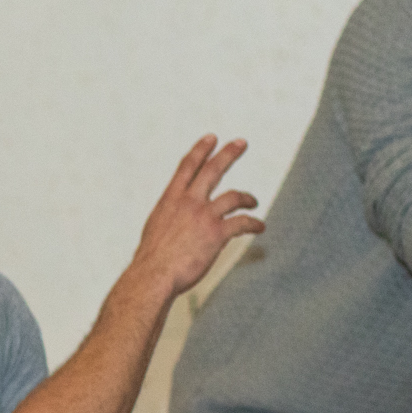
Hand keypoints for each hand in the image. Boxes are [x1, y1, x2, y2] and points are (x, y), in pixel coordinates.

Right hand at [129, 135, 263, 296]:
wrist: (154, 274)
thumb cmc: (151, 259)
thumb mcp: (155, 229)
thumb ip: (170, 218)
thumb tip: (175, 221)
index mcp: (170, 200)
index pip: (187, 168)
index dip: (200, 150)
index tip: (211, 138)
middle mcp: (187, 202)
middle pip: (212, 170)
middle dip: (228, 154)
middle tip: (241, 142)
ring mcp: (203, 216)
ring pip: (233, 196)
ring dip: (247, 197)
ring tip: (253, 201)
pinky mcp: (217, 232)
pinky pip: (242, 223)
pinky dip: (253, 224)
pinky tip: (259, 227)